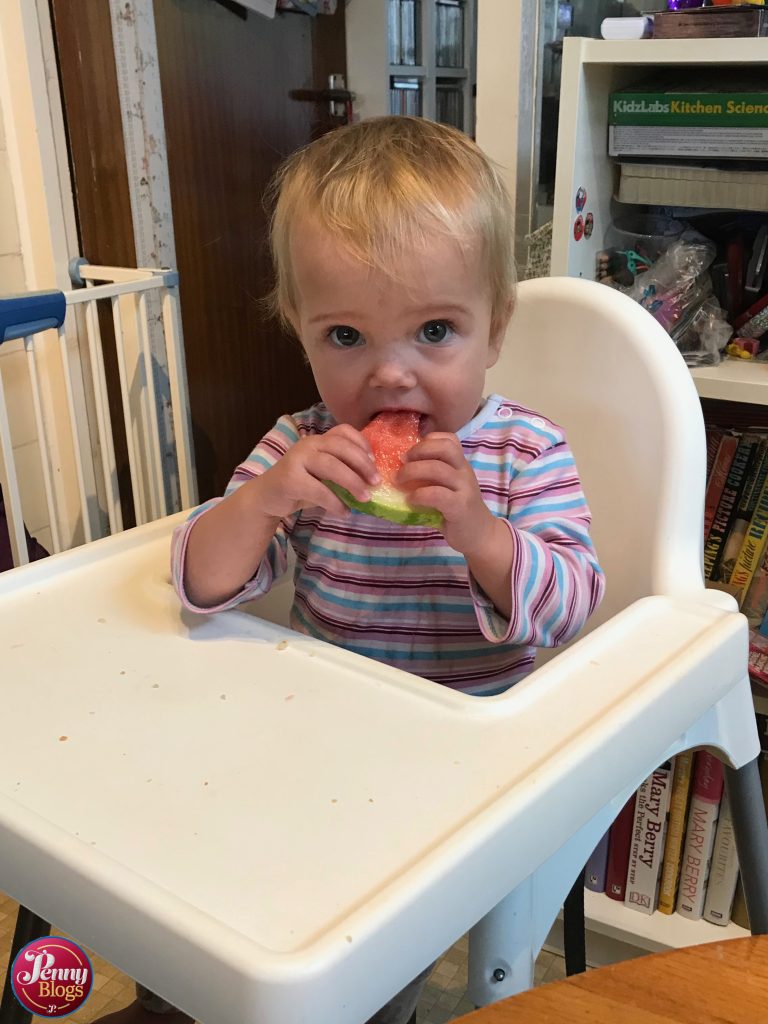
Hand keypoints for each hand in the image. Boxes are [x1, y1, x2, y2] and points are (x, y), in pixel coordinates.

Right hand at [254, 423, 378, 519]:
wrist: (267, 498)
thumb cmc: (300, 486)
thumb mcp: (323, 475)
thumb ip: (342, 471)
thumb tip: (372, 482)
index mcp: (319, 440)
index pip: (344, 431)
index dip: (362, 443)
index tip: (375, 461)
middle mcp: (308, 444)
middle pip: (341, 447)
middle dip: (362, 464)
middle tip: (376, 482)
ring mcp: (297, 459)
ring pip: (331, 466)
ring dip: (352, 483)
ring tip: (365, 498)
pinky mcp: (290, 479)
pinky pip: (318, 490)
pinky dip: (335, 502)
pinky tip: (344, 512)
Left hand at [397, 432, 495, 553]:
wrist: (480, 535)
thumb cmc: (457, 510)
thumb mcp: (448, 487)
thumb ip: (431, 477)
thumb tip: (398, 469)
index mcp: (460, 465)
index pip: (449, 439)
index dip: (428, 440)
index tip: (411, 453)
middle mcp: (464, 472)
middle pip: (445, 448)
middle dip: (418, 451)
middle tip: (401, 463)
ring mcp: (464, 489)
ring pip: (438, 469)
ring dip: (412, 472)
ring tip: (399, 481)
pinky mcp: (460, 507)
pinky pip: (437, 494)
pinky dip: (419, 494)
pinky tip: (410, 500)